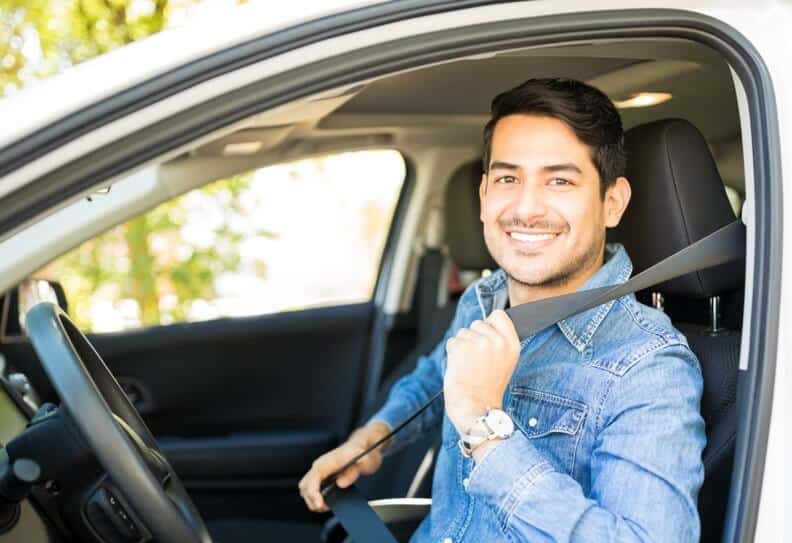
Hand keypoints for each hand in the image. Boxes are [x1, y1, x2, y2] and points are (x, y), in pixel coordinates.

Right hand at [298, 422, 389, 511]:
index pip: (312, 480)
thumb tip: (340, 484)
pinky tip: (325, 500)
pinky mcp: (323, 472)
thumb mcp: (364, 463)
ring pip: (306, 487)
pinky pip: (312, 486)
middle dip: (311, 500)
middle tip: (324, 508)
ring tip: (325, 505)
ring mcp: (320, 468)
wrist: (364, 445)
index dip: (313, 494)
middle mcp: (320, 464)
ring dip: (311, 498)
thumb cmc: (363, 453)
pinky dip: (314, 495)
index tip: (320, 504)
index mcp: (327, 462)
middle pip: (304, 486)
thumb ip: (352, 473)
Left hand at [444, 309, 519, 434]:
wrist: (475, 407)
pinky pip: (452, 341)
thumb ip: (499, 341)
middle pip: (478, 322)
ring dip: (462, 346)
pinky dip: (452, 353)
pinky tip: (461, 367)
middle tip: (477, 361)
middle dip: (473, 337)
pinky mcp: (461, 346)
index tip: (486, 339)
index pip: (499, 315)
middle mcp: (497, 340)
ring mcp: (479, 342)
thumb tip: (486, 323)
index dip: (489, 325)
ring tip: (469, 366)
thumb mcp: (505, 362)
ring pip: (463, 332)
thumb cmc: (487, 389)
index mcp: (512, 343)